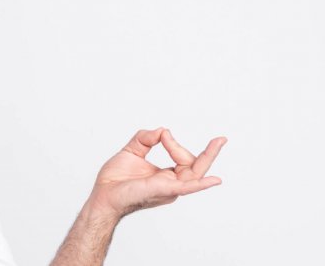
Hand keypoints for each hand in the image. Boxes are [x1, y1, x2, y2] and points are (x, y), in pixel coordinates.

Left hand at [87, 128, 225, 217]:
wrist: (102, 194)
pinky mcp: (161, 190)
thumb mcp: (132, 150)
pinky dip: (200, 184)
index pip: (183, 158)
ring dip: (206, 156)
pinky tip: (214, 181)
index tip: (163, 135)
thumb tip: (162, 130)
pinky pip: (185, 188)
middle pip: (197, 167)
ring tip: (218, 142)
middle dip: (210, 153)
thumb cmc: (115, 179)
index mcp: (166, 176)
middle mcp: (171, 184)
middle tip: (222, 139)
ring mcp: (168, 188)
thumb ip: (146, 138)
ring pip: (195, 173)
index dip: (175, 143)